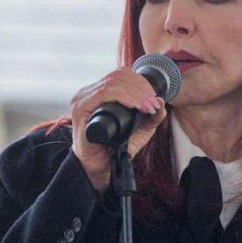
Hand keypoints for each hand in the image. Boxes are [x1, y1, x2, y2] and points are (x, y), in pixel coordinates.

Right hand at [69, 67, 168, 192]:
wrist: (101, 167)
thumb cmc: (115, 148)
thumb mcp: (139, 130)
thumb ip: (151, 116)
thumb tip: (161, 101)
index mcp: (100, 92)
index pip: (121, 74)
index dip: (140, 82)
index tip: (154, 98)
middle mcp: (89, 92)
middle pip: (118, 75)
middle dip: (141, 87)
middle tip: (152, 103)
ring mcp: (83, 99)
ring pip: (113, 82)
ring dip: (136, 92)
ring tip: (147, 106)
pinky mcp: (80, 109)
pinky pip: (104, 93)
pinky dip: (123, 96)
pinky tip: (135, 105)